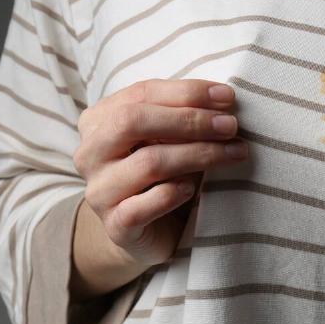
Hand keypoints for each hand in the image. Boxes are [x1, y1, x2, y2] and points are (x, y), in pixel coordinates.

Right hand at [73, 78, 248, 265]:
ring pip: (148, 163)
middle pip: (133, 121)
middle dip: (189, 120)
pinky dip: (173, 194)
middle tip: (230, 126)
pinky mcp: (115, 226)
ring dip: (198, 154)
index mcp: (99, 121)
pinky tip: (193, 189)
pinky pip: (142, 206)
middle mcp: (90, 153)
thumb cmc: (165, 174)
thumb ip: (183, 114)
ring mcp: (99, 191)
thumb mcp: (170, 137)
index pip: (141, 94)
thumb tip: (223, 98)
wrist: (150, 231)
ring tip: (234, 153)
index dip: (186, 92)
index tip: (227, 96)